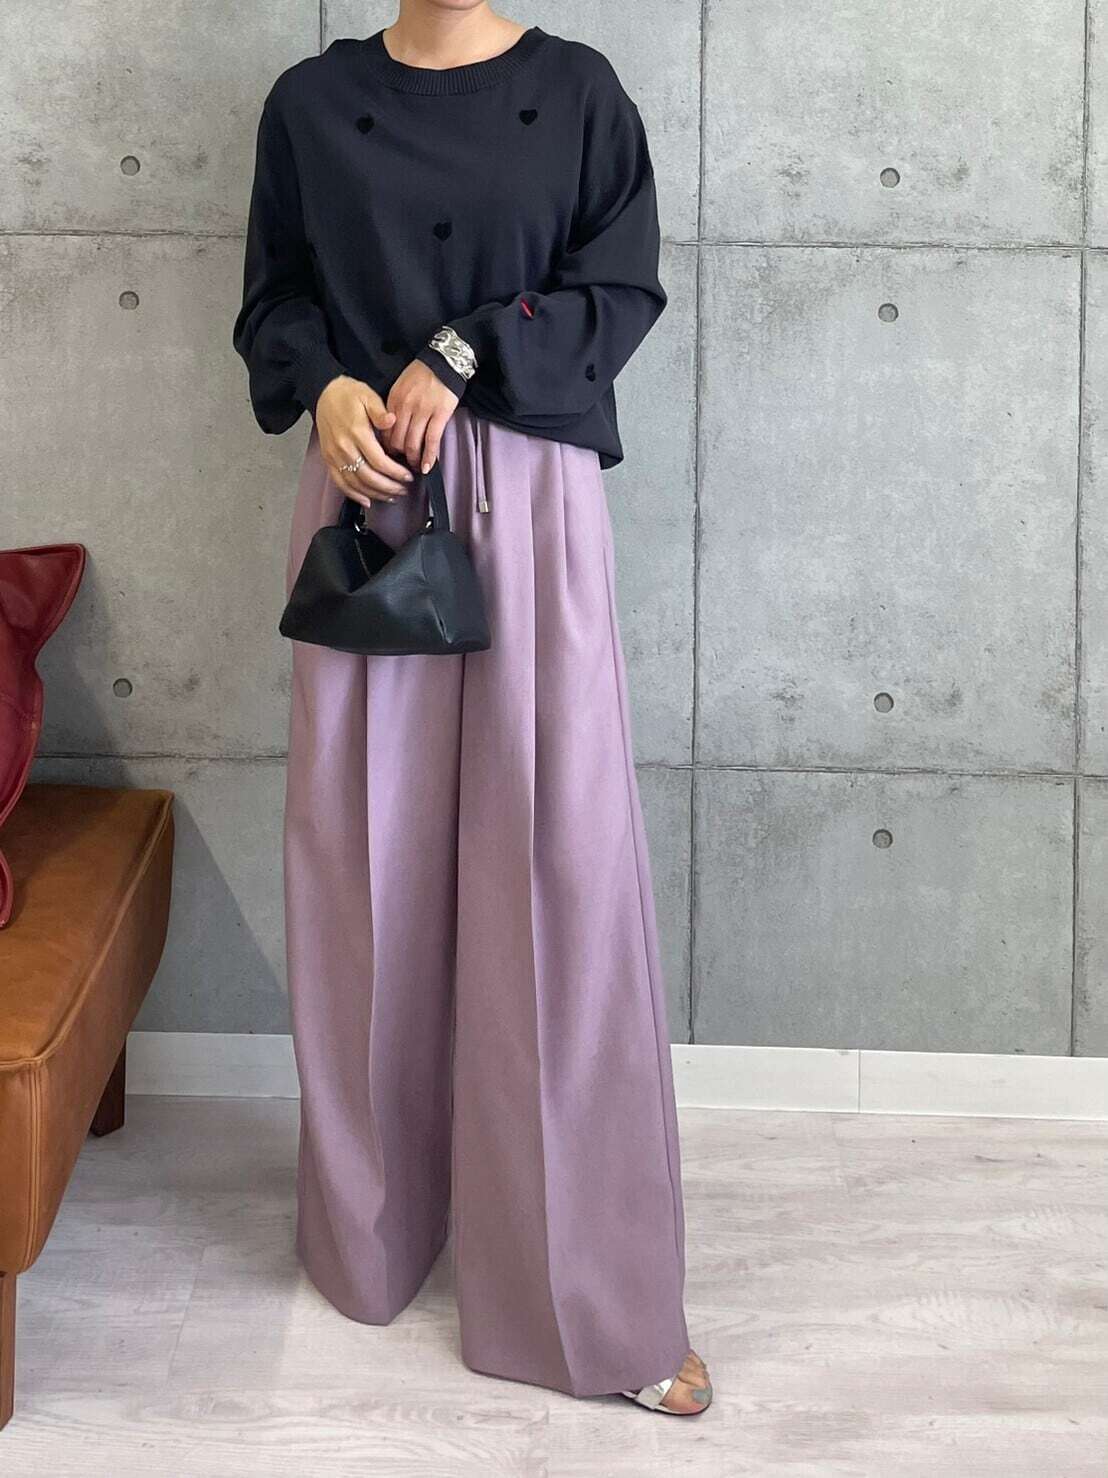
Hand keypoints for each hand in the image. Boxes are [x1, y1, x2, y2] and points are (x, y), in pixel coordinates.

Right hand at [315, 375, 414, 507]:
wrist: (324, 394)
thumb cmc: (348, 394)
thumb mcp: (368, 396)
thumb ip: (380, 411)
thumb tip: (392, 421)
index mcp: (357, 432)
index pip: (379, 461)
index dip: (395, 473)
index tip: (408, 477)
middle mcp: (344, 447)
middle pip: (369, 476)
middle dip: (389, 487)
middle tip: (403, 490)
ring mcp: (335, 455)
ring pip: (356, 483)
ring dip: (375, 493)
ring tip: (391, 496)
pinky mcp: (329, 459)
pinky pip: (340, 482)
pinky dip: (354, 495)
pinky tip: (367, 500)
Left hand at [384, 360, 459, 473]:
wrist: (444, 361)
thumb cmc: (422, 375)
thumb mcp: (400, 388)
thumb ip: (394, 408)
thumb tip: (391, 432)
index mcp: (393, 401)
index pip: (385, 431)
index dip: (387, 447)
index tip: (390, 457)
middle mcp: (406, 407)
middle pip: (397, 441)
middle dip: (399, 457)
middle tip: (402, 467)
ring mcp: (423, 412)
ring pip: (414, 443)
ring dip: (414, 460)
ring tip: (416, 468)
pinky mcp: (440, 415)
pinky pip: (432, 441)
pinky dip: (429, 456)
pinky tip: (428, 467)